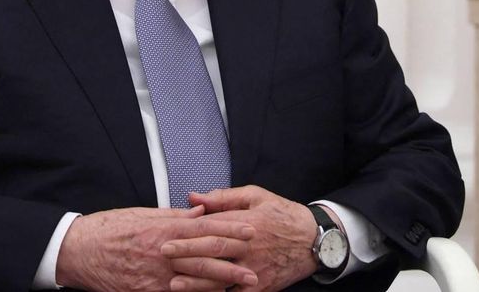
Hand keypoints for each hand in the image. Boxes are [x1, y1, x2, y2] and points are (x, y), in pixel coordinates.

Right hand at [55, 205, 258, 291]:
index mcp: (164, 229)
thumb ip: (175, 216)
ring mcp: (154, 276)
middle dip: (232, 265)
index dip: (230, 229)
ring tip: (240, 287)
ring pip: (193, 281)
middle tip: (255, 270)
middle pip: (204, 258)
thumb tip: (201, 212)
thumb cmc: (110, 229)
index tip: (250, 231)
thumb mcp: (144, 214)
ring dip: (218, 284)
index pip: (205, 228)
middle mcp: (162, 252)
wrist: (79, 250)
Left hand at [161, 186, 318, 291]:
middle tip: (164, 255)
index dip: (188, 234)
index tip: (168, 236)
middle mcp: (249, 247)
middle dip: (186, 255)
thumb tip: (193, 197)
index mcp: (245, 223)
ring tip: (176, 284)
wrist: (313, 240)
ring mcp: (255, 269)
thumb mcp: (255, 196)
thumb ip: (222, 197)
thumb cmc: (282, 214)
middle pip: (213, 252)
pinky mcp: (261, 286)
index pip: (212, 228)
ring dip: (197, 282)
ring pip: (222, 277)